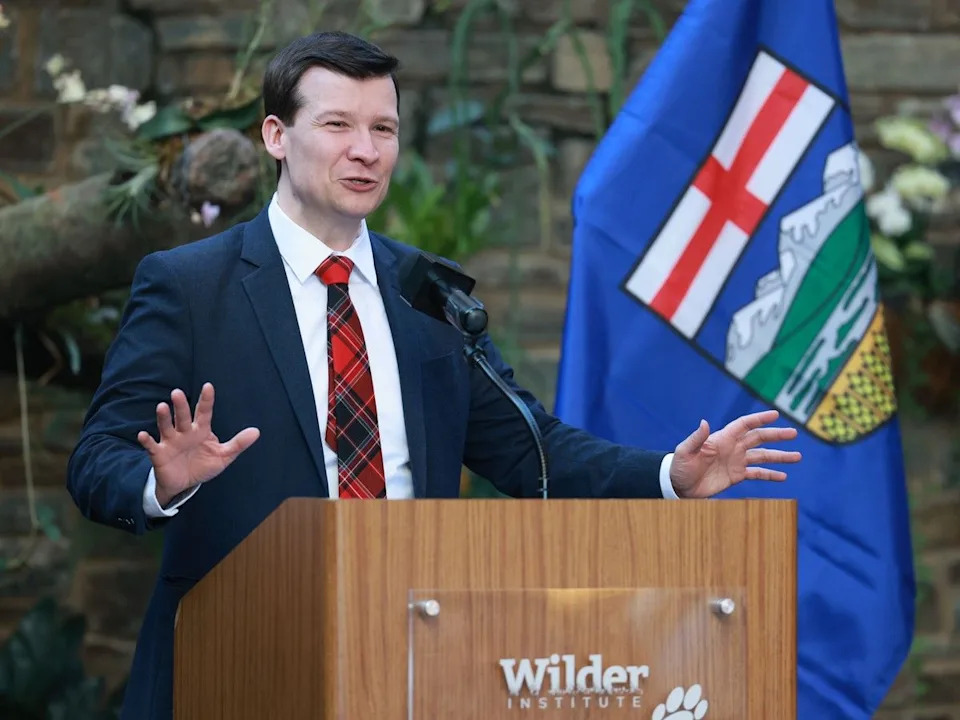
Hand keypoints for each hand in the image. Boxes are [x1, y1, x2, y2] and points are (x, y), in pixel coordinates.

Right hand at [137, 383, 259, 506]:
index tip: (208, 386)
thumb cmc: (203, 464)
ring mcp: (170, 441)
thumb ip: (238, 444)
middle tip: (177, 393)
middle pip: (182, 416)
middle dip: (180, 406)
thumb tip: (256, 431)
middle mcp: (184, 432)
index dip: (206, 400)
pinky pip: (152, 446)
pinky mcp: (159, 453)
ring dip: (163, 417)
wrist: (185, 483)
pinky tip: (143, 435)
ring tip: (161, 407)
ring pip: (166, 426)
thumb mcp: (223, 456)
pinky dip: (146, 441)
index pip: (204, 412)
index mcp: (201, 430)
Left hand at [669, 409, 800, 498]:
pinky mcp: (736, 476)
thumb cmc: (680, 466)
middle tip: (794, 433)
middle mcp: (732, 447)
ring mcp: (736, 461)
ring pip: (762, 456)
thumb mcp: (685, 451)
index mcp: (722, 438)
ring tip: (797, 457)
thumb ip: (696, 438)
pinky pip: (757, 473)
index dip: (759, 419)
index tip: (775, 414)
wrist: (678, 485)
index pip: (744, 425)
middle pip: (759, 438)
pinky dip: (770, 474)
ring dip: (779, 456)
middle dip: (776, 435)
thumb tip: (703, 422)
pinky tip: (783, 476)